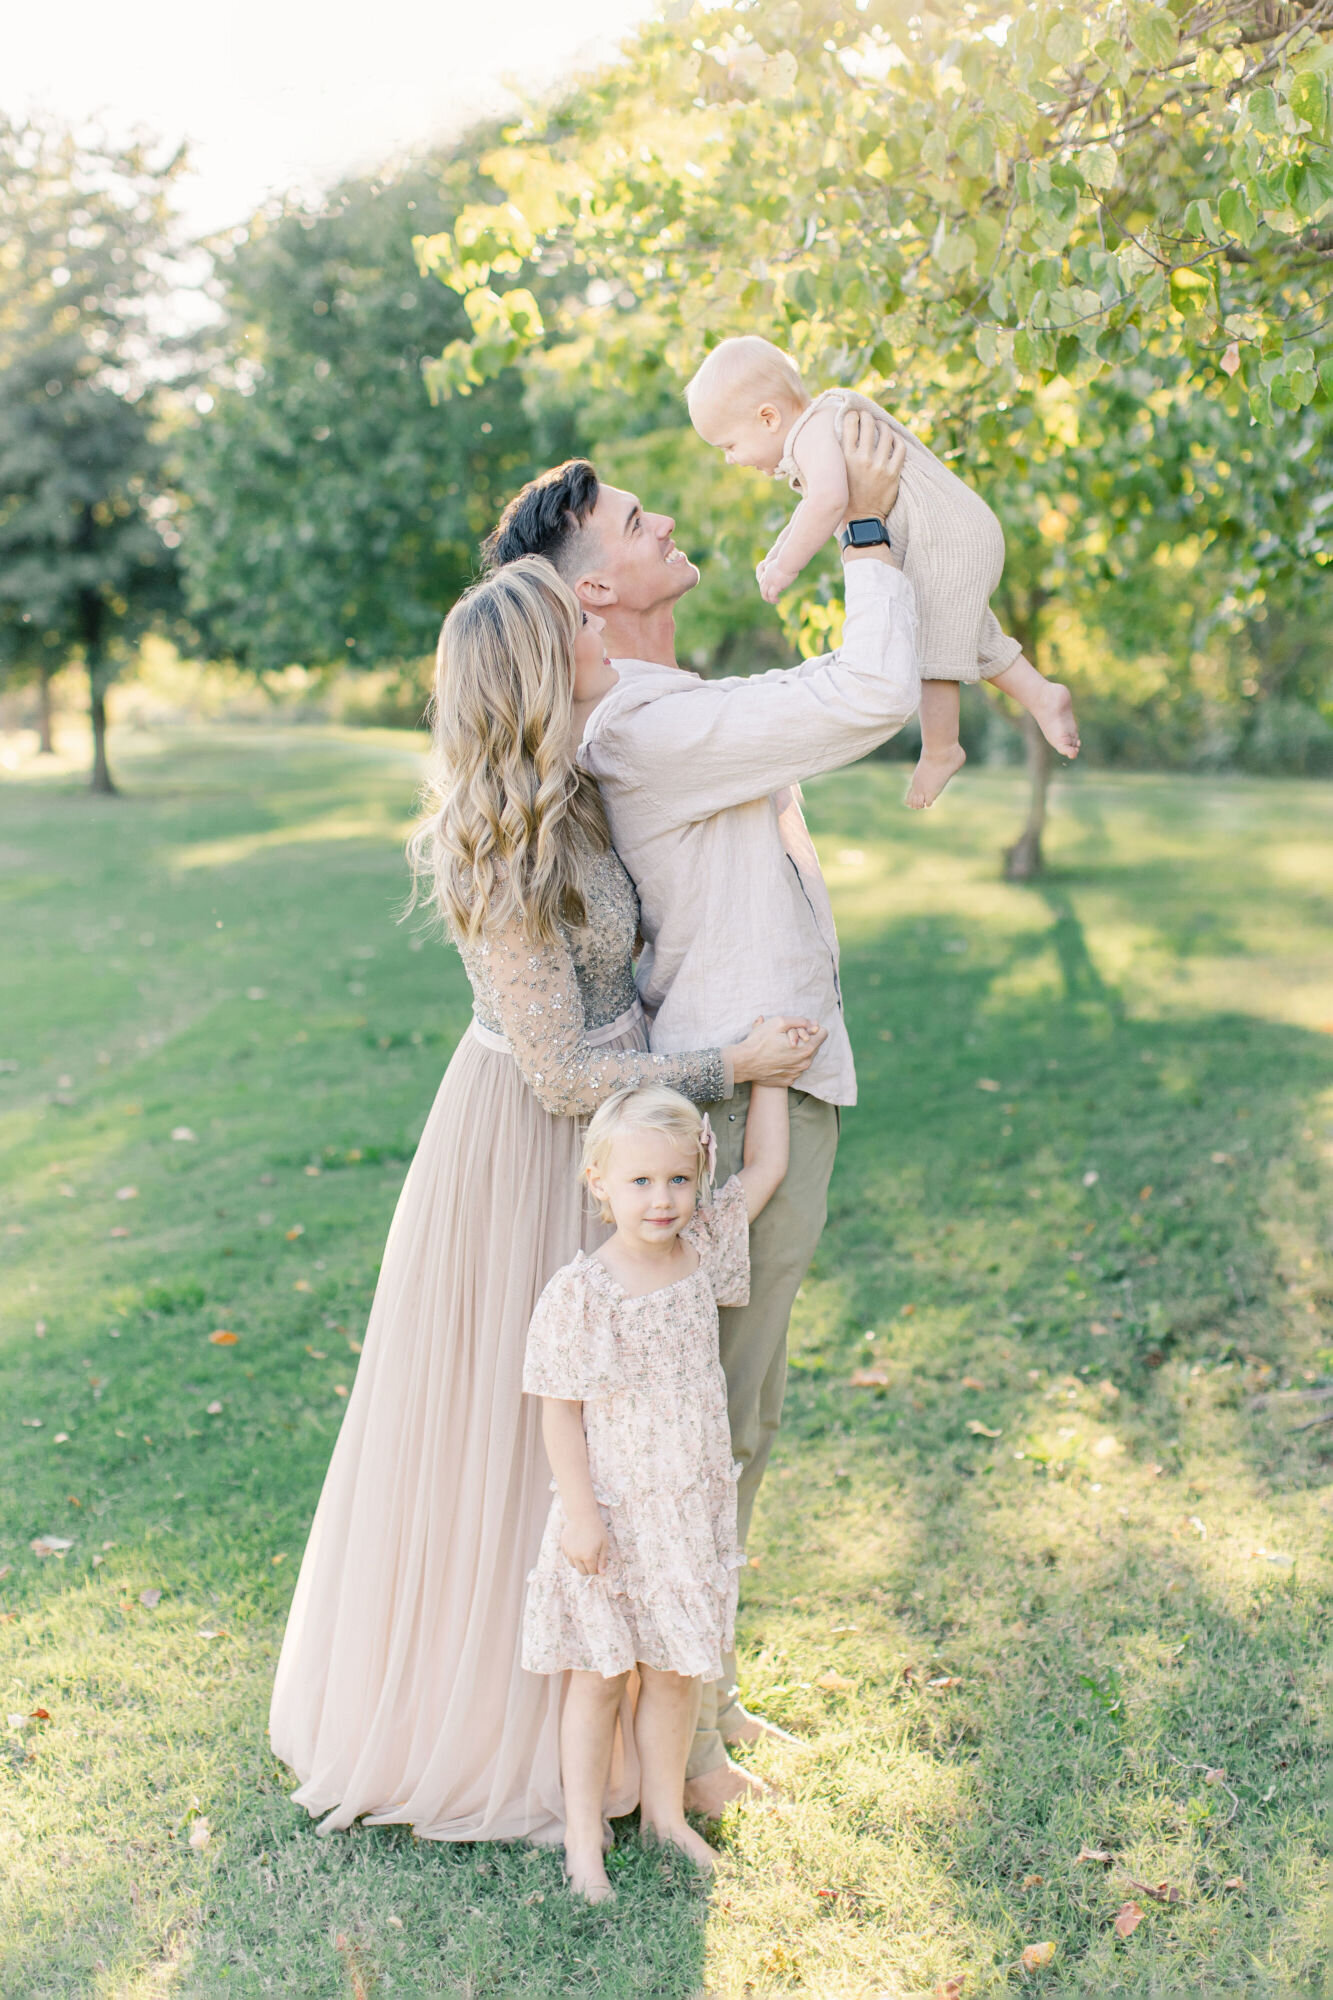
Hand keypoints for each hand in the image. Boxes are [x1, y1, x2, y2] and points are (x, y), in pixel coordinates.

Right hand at [560, 1509, 607, 1576]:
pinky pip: (568, 1556)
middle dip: (588, 1569)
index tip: (599, 1563)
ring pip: (573, 1565)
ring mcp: (569, 1552)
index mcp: (588, 1557)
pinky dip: (573, 1555)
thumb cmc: (597, 1529)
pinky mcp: (563, 1546)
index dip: (597, 1569)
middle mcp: (577, 1556)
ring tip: (585, 1551)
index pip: (592, 1572)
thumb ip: (603, 1560)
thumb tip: (602, 1574)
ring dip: (579, 1563)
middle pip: (582, 1572)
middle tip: (593, 1560)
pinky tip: (578, 1546)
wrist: (583, 1515)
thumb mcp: (604, 1544)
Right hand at [727, 1015, 827, 1086]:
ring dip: (796, 1052)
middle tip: (786, 1038)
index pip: (823, 1034)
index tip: (799, 1028)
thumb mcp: (779, 1022)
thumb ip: (800, 1020)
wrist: (744, 1063)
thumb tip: (814, 1024)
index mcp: (807, 1049)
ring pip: (804, 1058)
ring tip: (779, 1048)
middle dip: (803, 1040)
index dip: (811, 1028)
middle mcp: (805, 1064)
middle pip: (814, 1046)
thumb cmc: (760, 1041)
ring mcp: (797, 1074)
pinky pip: (794, 1068)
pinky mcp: (788, 1081)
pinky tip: (775, 1059)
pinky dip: (788, 1063)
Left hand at [760, 563, 797, 603]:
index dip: (766, 587)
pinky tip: (778, 601)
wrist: (788, 560)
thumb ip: (786, 567)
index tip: (773, 590)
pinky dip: (773, 600)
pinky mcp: (775, 585)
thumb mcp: (786, 562)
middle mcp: (767, 577)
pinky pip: (771, 596)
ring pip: (765, 593)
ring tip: (775, 601)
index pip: (762, 580)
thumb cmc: (790, 560)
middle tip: (771, 598)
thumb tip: (793, 570)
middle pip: (762, 588)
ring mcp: (769, 582)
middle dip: (766, 594)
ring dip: (769, 599)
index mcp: (768, 570)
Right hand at [842, 409, 904, 524]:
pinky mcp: (893, 474)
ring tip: (881, 426)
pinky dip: (897, 440)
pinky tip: (894, 439)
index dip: (853, 415)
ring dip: (884, 426)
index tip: (854, 415)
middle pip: (869, 425)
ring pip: (886, 434)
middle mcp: (862, 460)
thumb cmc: (844, 497)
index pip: (850, 424)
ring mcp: (879, 467)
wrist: (860, 520)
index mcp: (845, 459)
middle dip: (868, 416)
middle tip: (868, 417)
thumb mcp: (834, 476)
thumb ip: (835, 457)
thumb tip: (834, 436)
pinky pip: (900, 448)